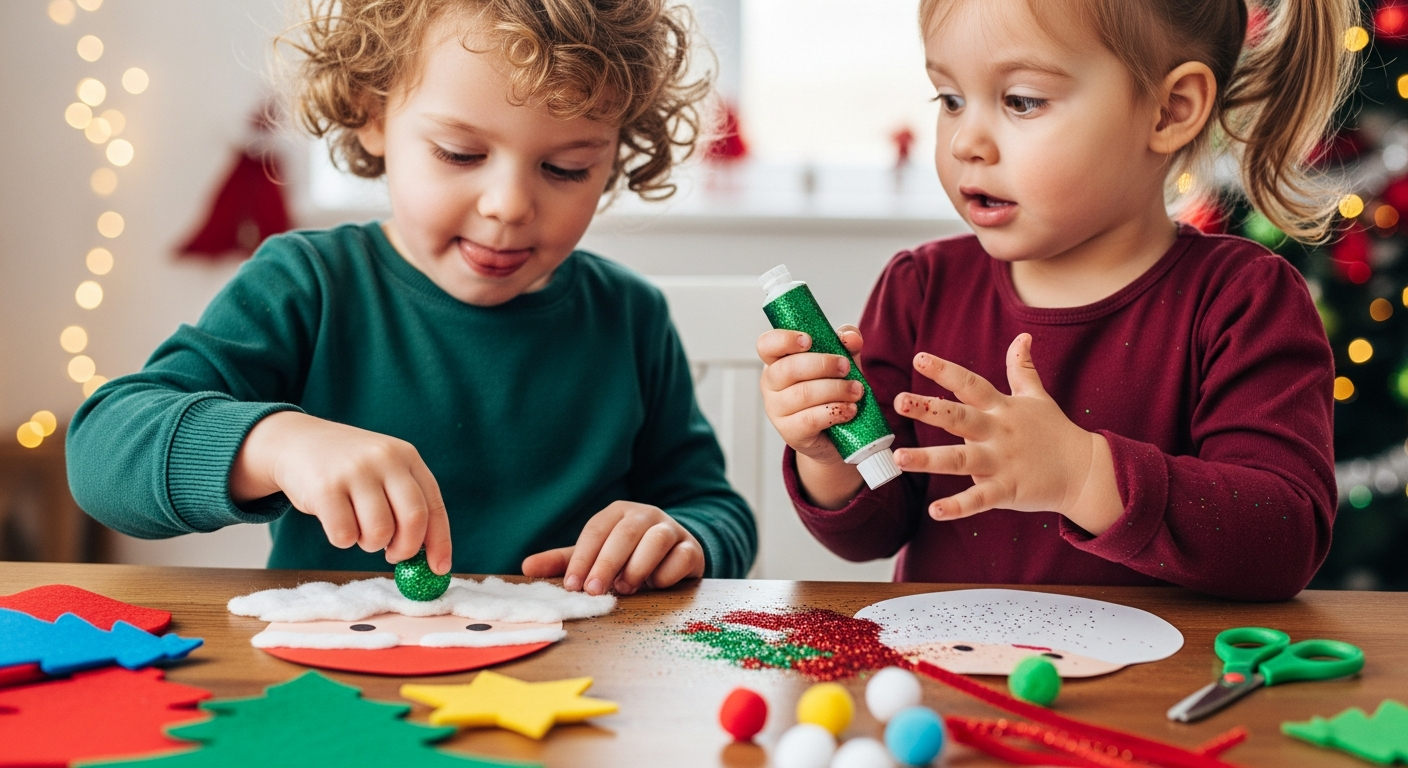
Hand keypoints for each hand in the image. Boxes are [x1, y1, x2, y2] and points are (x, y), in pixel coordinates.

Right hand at [230, 412, 452, 572]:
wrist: (296, 441)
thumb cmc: (347, 468)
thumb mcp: (383, 470)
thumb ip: (405, 503)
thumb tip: (427, 558)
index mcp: (407, 456)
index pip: (433, 506)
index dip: (439, 542)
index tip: (439, 569)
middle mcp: (385, 459)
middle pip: (413, 520)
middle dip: (406, 549)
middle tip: (392, 555)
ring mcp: (355, 471)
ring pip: (379, 532)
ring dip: (370, 543)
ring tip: (358, 527)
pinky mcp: (325, 488)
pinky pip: (345, 536)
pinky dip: (343, 540)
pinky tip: (336, 521)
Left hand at [520, 501, 704, 594]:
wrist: (674, 555)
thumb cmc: (628, 556)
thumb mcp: (595, 557)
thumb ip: (565, 562)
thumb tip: (526, 567)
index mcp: (618, 512)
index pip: (597, 530)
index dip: (583, 558)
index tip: (572, 585)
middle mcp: (646, 515)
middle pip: (626, 532)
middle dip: (607, 562)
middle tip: (593, 591)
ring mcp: (672, 530)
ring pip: (657, 539)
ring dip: (638, 566)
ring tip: (624, 589)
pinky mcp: (691, 549)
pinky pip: (682, 556)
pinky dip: (667, 573)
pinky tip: (655, 586)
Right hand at [757, 326, 866, 508]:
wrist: (836, 432)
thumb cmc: (832, 389)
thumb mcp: (841, 361)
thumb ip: (846, 343)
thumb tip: (851, 338)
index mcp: (777, 361)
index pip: (766, 344)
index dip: (784, 340)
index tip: (809, 340)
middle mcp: (771, 384)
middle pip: (788, 368)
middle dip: (823, 365)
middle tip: (846, 367)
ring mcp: (776, 410)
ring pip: (802, 394)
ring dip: (835, 389)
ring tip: (856, 391)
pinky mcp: (789, 432)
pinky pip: (810, 419)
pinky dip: (834, 412)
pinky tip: (850, 409)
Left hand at [892, 334, 1122, 533]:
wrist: (1084, 470)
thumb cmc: (1054, 432)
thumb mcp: (1037, 396)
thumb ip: (1022, 368)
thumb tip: (1023, 336)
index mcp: (1001, 408)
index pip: (970, 385)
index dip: (945, 371)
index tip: (919, 358)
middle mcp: (997, 432)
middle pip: (959, 418)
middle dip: (929, 409)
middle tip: (899, 401)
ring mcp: (1001, 462)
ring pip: (960, 460)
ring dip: (929, 459)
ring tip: (899, 458)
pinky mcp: (1007, 490)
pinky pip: (979, 500)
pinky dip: (958, 507)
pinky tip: (935, 511)